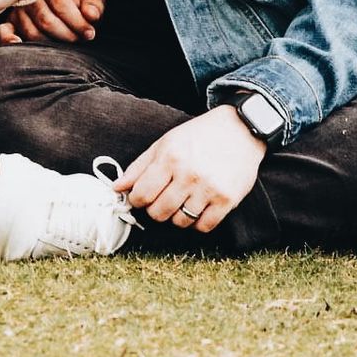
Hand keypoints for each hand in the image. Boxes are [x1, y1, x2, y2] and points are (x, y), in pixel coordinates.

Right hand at [0, 0, 102, 44]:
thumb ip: (94, 5)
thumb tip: (91, 15)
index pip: (62, 6)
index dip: (78, 23)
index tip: (90, 34)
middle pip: (46, 21)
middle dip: (67, 35)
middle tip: (78, 42)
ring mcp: (17, 10)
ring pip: (31, 32)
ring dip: (49, 44)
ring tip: (63, 48)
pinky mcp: (8, 23)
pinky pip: (3, 32)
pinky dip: (9, 40)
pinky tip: (20, 45)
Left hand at [116, 105, 265, 233]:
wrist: (239, 130)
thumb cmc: (198, 136)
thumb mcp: (164, 144)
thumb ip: (139, 167)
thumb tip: (117, 188)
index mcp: (169, 158)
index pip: (141, 195)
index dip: (138, 200)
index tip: (143, 196)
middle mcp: (189, 174)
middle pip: (159, 213)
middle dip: (156, 210)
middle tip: (163, 199)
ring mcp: (210, 188)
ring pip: (181, 222)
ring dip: (177, 216)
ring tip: (182, 200)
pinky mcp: (228, 200)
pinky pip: (204, 226)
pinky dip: (198, 222)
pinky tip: (198, 207)